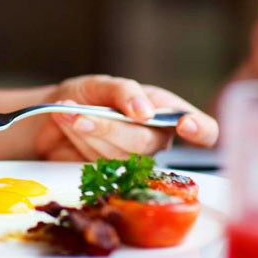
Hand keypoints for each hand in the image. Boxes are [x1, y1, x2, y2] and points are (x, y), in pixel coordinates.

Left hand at [33, 75, 217, 160]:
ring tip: (69, 113)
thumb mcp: (103, 84)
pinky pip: (98, 164)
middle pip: (145, 142)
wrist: (54, 114)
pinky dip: (79, 139)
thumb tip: (145, 111)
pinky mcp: (110, 174)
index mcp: (165, 111)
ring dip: (88, 131)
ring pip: (118, 154)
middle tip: (81, 114)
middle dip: (109, 127)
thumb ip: (125, 92)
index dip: (201, 130)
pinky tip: (68, 123)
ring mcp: (133, 159)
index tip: (185, 125)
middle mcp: (155, 138)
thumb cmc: (86, 96)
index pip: (204, 130)